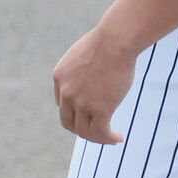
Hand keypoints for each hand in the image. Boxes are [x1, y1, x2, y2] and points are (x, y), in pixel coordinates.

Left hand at [53, 28, 135, 144]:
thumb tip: (92, 77)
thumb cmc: (107, 41)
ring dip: (98, 137)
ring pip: (85, 131)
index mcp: (59, 77)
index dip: (75, 112)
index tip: (88, 114)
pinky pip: (102, 132)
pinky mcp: (100, 109)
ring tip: (111, 138)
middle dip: (82, 129)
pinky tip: (118, 137)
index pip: (63, 104)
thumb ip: (81, 69)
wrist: (116, 40)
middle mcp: (66, 92)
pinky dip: (109, 138)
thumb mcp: (84, 53)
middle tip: (97, 131)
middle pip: (69, 122)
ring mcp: (82, 103)